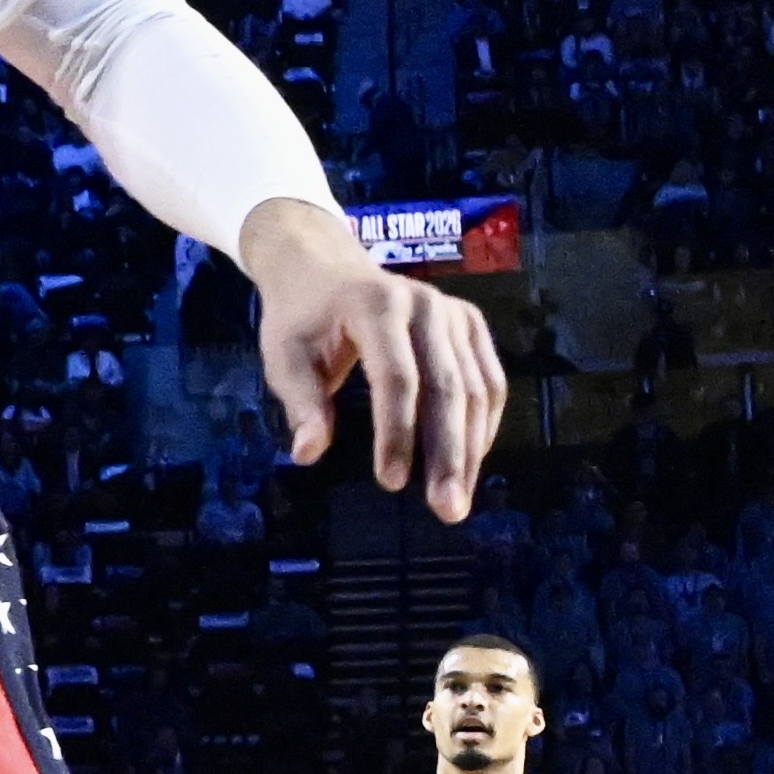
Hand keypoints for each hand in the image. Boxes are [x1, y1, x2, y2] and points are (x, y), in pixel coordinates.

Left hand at [246, 198, 507, 521]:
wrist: (322, 264)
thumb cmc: (301, 315)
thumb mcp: (284, 353)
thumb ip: (301, 401)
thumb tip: (308, 453)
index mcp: (374, 304)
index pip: (397, 377)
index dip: (397, 433)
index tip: (391, 482)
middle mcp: (424, 304)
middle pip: (448, 386)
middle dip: (449, 453)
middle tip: (447, 509)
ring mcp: (453, 311)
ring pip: (477, 389)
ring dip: (472, 449)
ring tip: (459, 498)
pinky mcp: (470, 323)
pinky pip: (489, 380)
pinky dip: (484, 424)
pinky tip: (470, 459)